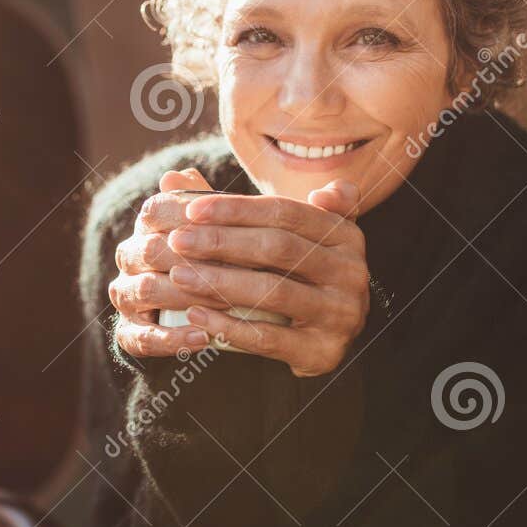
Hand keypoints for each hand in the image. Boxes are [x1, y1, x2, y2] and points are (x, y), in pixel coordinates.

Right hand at [108, 167, 222, 357]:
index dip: (189, 216)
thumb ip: (206, 205)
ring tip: (227, 303)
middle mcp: (129, 258)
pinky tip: (203, 338)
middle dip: (193, 258)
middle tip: (237, 267)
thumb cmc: (219, 261)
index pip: (156, 211)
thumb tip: (182, 174)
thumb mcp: (218, 232)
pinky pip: (142, 338)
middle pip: (150, 250)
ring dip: (187, 295)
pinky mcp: (129, 334)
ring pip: (145, 290)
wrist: (205, 311)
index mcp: (146, 227)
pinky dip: (174, 338)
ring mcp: (126, 297)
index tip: (229, 223)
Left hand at [168, 180, 368, 376]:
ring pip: (272, 292)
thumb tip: (176, 176)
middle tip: (177, 241)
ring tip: (178, 276)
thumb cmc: (296, 276)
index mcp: (345, 234)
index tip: (191, 210)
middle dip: (221, 242)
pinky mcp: (324, 351)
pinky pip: (270, 338)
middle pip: (278, 248)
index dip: (235, 209)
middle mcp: (351, 271)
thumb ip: (237, 208)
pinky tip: (196, 317)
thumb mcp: (288, 237)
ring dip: (220, 283)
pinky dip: (229, 327)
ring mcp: (341, 313)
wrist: (326, 339)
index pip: (284, 212)